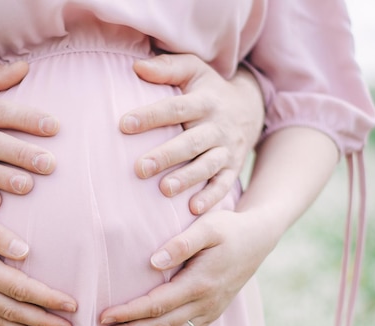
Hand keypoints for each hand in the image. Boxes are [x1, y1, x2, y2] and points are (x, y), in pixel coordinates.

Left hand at [98, 207, 275, 325]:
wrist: (259, 239)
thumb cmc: (230, 228)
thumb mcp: (208, 227)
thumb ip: (181, 243)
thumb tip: (152, 261)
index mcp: (200, 283)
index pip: (157, 304)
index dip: (129, 313)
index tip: (104, 316)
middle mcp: (205, 303)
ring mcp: (210, 311)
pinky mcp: (212, 313)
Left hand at [120, 54, 263, 213]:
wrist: (251, 107)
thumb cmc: (208, 89)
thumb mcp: (193, 70)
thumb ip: (167, 67)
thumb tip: (136, 66)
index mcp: (205, 101)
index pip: (176, 108)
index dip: (151, 116)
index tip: (124, 124)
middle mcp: (217, 126)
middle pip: (191, 142)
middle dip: (166, 156)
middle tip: (139, 168)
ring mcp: (227, 149)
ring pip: (207, 165)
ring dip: (187, 179)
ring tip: (164, 190)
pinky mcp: (233, 167)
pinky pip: (224, 184)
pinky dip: (212, 198)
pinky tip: (194, 210)